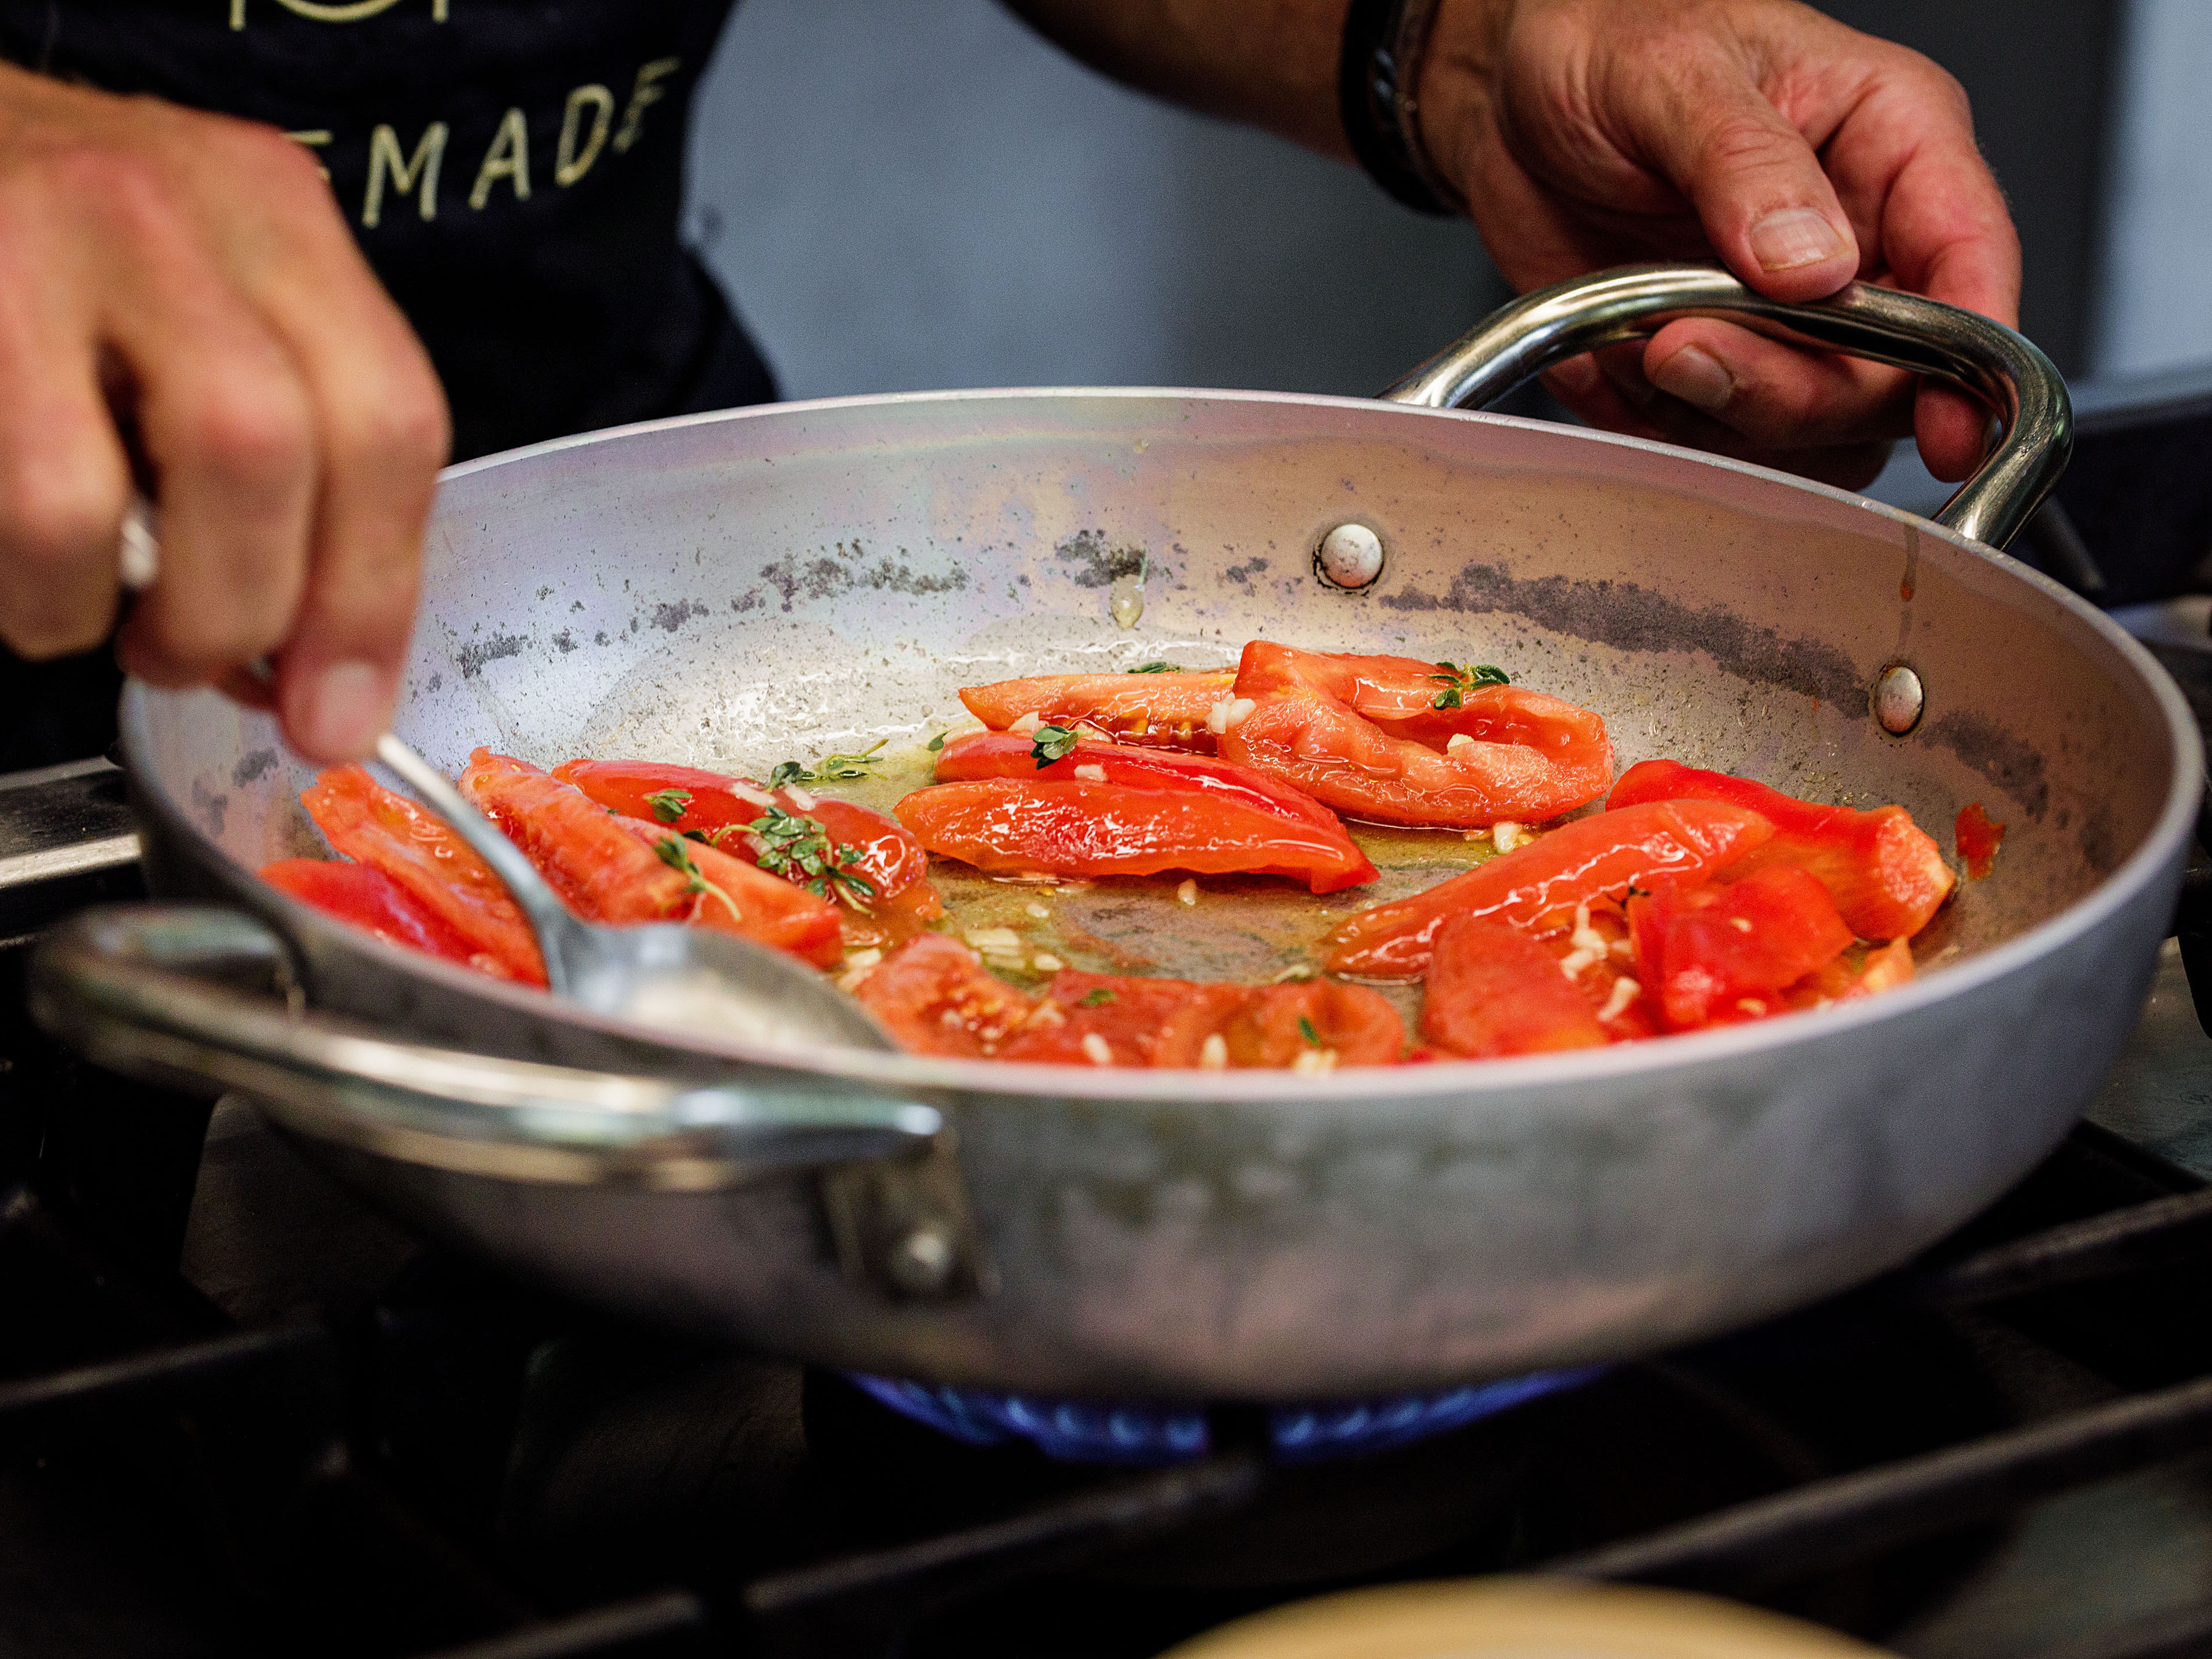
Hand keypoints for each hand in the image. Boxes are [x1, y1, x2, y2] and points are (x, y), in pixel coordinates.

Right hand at [0, 65, 447, 761]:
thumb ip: (287, 466)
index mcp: (276, 216)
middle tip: (197, 659)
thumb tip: (319, 670)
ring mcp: (40, 239)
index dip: (373, 595)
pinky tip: (28, 564)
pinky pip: (18, 499)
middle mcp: (174, 209)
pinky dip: (30, 584)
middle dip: (243, 610)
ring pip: (106, 490)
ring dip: (104, 606)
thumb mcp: (202, 311)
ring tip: (90, 610)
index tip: (344, 705)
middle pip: (270, 451)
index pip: (390, 422)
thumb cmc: (53, 247)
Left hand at [1420, 0, 2020, 488]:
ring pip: (1813, 433)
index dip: (1969, 356)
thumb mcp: (1673, 72)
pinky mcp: (1721, 364)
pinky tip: (1622, 357)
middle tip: (1682, 345)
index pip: (1970, 261)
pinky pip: (1723, 442)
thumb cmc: (1612, 37)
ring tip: (1642, 337)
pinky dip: (1666, 424)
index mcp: (1892, 142)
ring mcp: (1792, 318)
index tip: (1944, 422)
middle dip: (1791, 392)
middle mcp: (1860, 242)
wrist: (1516, 89)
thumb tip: (1813, 265)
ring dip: (1721, 415)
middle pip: (1891, 380)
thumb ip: (1745, 163)